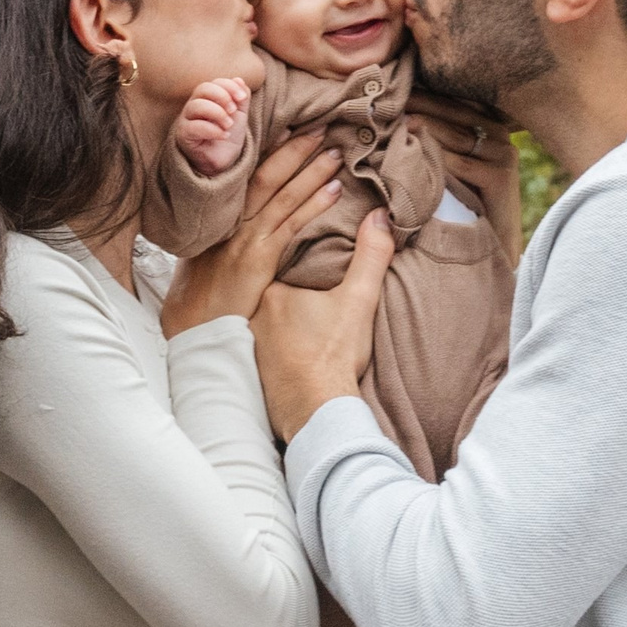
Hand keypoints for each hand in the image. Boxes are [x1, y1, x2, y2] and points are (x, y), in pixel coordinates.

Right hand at [160, 131, 342, 336]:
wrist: (193, 331)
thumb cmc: (195, 302)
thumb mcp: (199, 260)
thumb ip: (218, 238)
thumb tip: (231, 226)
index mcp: (216, 219)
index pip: (243, 176)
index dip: (266, 152)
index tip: (286, 130)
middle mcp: (229, 222)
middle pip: (264, 175)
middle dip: (293, 149)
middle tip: (318, 127)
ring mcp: (244, 238)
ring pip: (282, 193)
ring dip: (311, 169)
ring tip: (334, 151)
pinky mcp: (258, 259)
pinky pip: (291, 224)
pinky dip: (314, 204)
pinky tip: (334, 190)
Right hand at [173, 77, 251, 176]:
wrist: (224, 160)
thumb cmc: (228, 134)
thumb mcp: (240, 114)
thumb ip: (241, 97)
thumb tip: (239, 80)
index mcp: (207, 98)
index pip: (214, 82)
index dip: (228, 86)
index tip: (242, 97)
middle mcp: (194, 105)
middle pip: (202, 89)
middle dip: (222, 96)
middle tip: (233, 111)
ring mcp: (186, 120)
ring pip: (196, 106)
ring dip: (218, 113)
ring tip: (229, 125)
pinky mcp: (183, 135)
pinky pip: (193, 127)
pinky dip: (213, 130)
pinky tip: (224, 135)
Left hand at [252, 208, 393, 440]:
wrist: (316, 411)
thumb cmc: (334, 356)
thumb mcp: (359, 300)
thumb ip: (370, 255)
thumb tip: (379, 216)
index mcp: (271, 291)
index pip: (281, 262)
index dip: (301, 263)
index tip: (319, 272)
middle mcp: (251, 315)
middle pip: (271, 292)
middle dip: (290, 295)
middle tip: (314, 305)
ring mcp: (247, 344)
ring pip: (264, 322)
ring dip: (280, 323)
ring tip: (304, 328)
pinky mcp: (250, 370)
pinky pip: (260, 348)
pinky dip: (274, 347)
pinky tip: (292, 353)